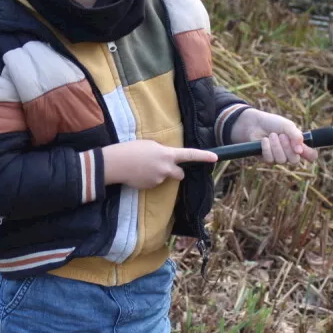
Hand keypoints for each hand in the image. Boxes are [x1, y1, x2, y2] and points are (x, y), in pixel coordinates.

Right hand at [101, 140, 217, 189]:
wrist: (116, 163)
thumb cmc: (132, 149)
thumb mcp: (150, 145)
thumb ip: (162, 151)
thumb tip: (167, 158)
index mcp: (168, 154)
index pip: (190, 155)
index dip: (203, 156)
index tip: (215, 158)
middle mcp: (166, 168)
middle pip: (180, 174)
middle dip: (176, 172)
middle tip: (163, 166)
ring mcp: (159, 179)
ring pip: (164, 178)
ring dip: (158, 174)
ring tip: (143, 167)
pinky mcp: (151, 187)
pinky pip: (154, 183)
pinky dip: (149, 180)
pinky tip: (139, 174)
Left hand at [231, 108, 317, 163]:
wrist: (255, 123)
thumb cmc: (273, 124)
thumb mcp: (287, 126)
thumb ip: (296, 136)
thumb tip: (300, 150)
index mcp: (298, 145)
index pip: (311, 155)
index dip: (310, 155)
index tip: (302, 149)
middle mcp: (290, 154)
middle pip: (295, 160)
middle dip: (287, 147)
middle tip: (282, 136)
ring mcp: (279, 158)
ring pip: (281, 160)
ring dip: (276, 145)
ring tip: (272, 135)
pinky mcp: (267, 160)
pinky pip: (270, 159)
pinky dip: (267, 147)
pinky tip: (264, 140)